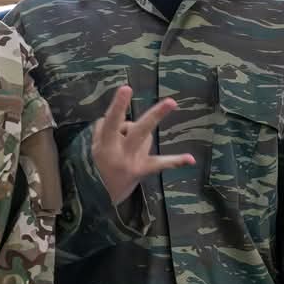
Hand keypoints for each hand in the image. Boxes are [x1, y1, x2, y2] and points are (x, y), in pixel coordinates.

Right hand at [92, 85, 193, 204]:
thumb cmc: (96, 163)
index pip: (112, 121)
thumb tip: (121, 118)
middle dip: (156, 115)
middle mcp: (121, 153)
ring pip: (144, 134)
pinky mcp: (143, 170)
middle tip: (172, 102)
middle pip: (140, 130)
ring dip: (136, 133)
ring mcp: (133, 162)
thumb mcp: (93, 146)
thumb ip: (104, 129)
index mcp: (105, 144)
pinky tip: (191, 160)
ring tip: (123, 145)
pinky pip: (160, 163)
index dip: (119, 105)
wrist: (99, 194)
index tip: (126, 88)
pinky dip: (176, 161)